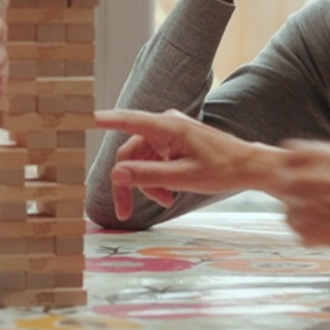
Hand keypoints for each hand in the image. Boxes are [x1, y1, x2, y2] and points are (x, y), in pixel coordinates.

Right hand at [94, 109, 282, 208]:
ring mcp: (169, 133)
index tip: (80, 116)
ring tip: (165, 200)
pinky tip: (168, 193)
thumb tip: (117, 174)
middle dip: (129, 182)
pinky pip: (154, 160)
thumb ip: (148, 175)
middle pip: (130, 154)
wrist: (249, 167)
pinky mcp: (174, 142)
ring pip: (141, 160)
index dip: (101, 120)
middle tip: (125, 213)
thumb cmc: (222, 169)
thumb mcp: (183, 178)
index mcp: (167, 127)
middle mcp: (165, 125)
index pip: (126, 120)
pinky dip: (156, 178)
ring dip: (147, 183)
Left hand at [273, 141, 329, 249]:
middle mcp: (311, 179)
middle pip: (283, 186)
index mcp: (321, 156)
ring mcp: (312, 206)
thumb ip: (326, 156)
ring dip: (303, 217)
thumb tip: (302, 154)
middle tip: (316, 202)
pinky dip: (312, 236)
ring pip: (289, 213)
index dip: (295, 168)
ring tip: (327, 220)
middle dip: (295, 193)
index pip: (288, 158)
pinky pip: (301, 235)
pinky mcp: (319, 233)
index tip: (303, 177)